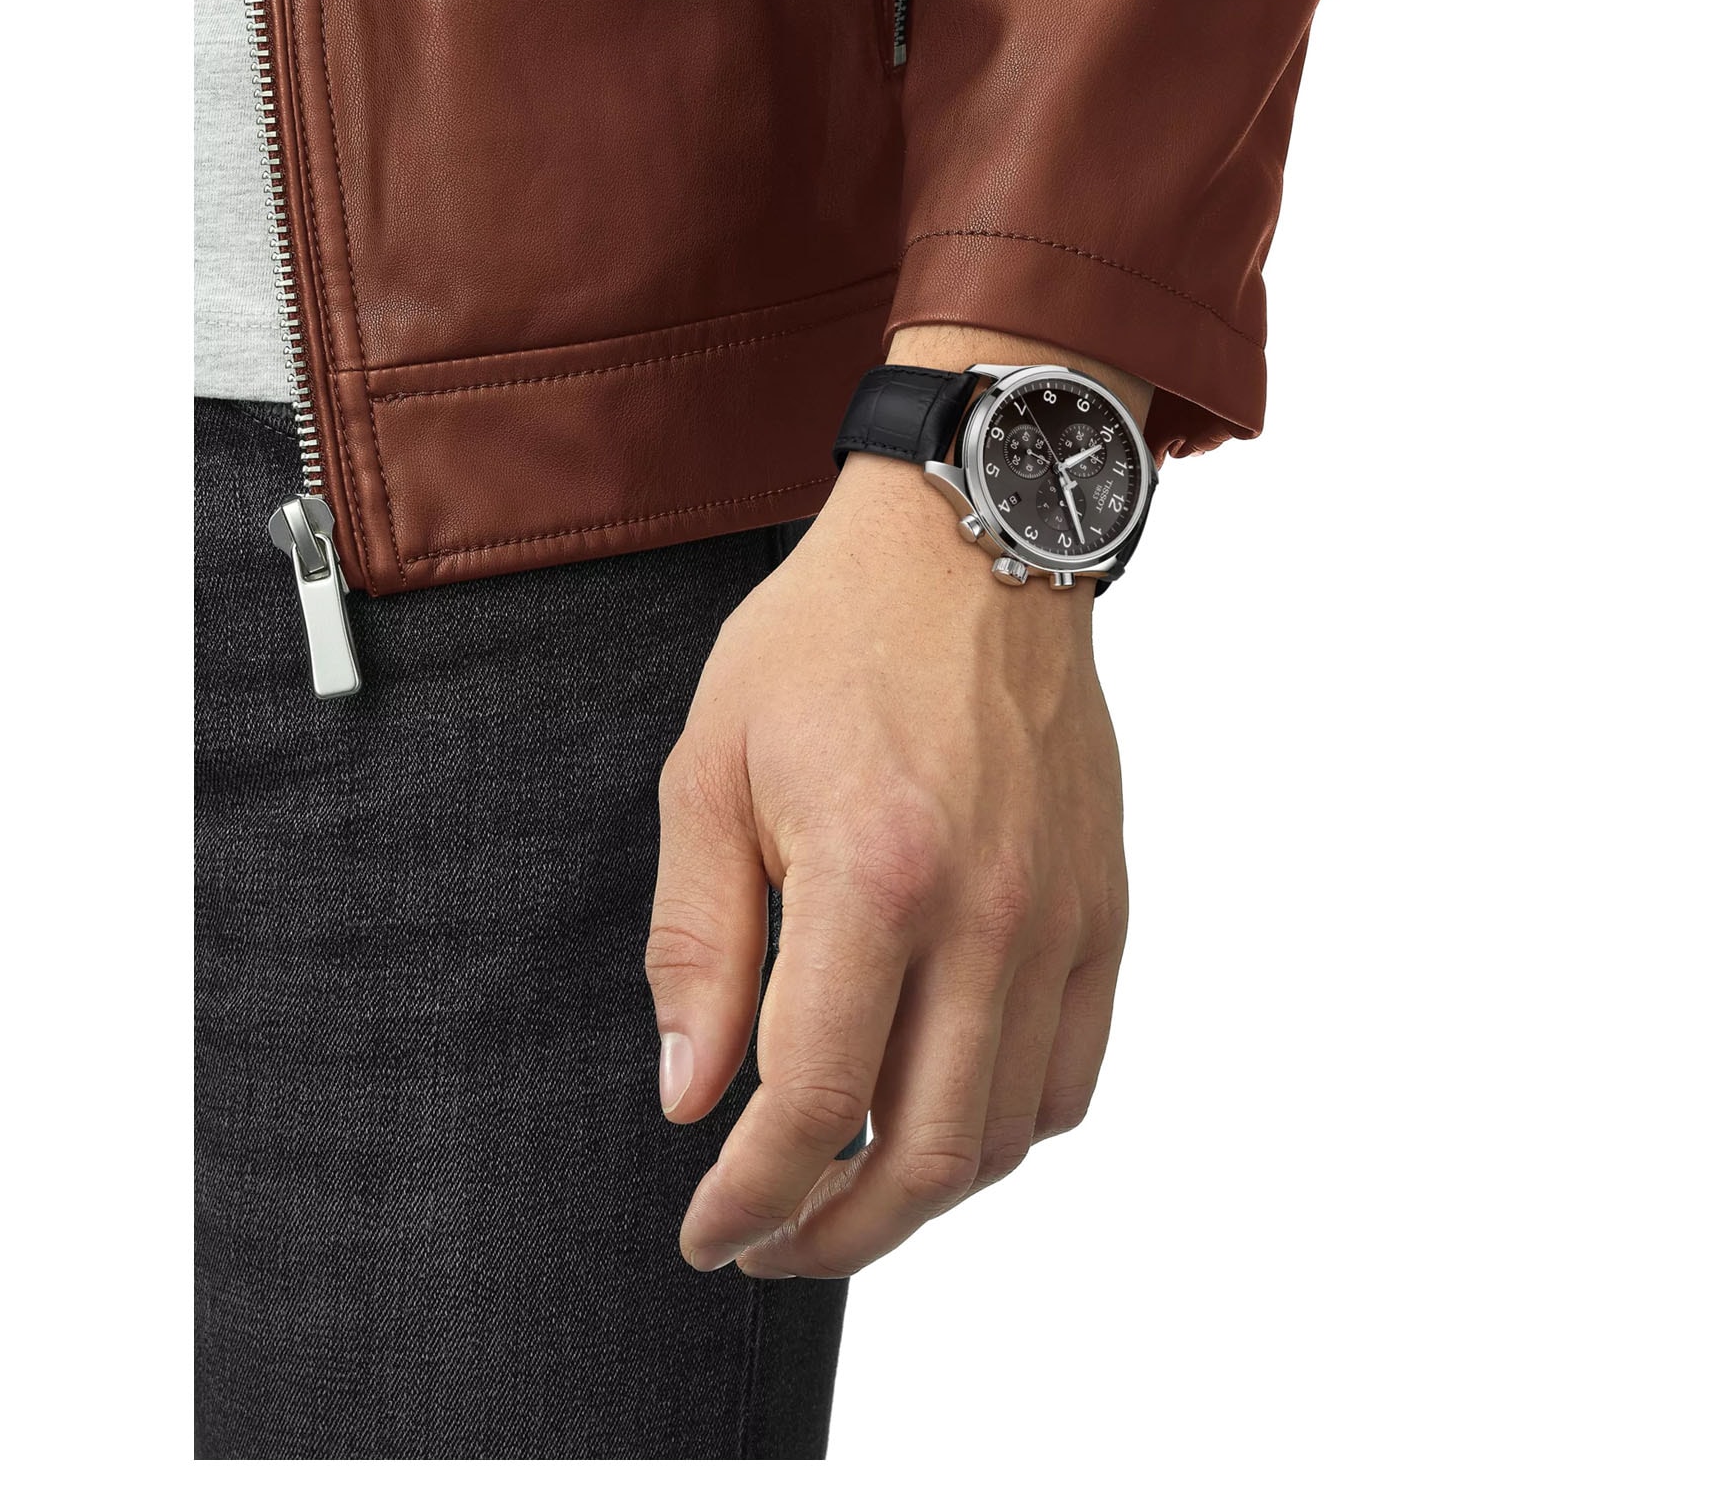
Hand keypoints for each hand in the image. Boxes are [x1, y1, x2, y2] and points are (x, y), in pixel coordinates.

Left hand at [644, 446, 1130, 1278]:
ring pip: (1003, 1135)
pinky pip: (1070, 1076)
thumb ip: (698, 945)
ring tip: (840, 1191)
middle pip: (923, 1155)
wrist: (972, 548)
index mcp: (873, 875)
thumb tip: (690, 1100)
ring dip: (915, 1197)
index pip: (809, 1102)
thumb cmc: (824, 645)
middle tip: (767, 1247)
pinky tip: (935, 1116)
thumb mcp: (710, 771)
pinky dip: (1000, 1131)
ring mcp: (1060, 919)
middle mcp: (987, 915)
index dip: (749, 1198)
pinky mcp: (1104, 912)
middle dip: (832, 1237)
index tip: (707, 1236)